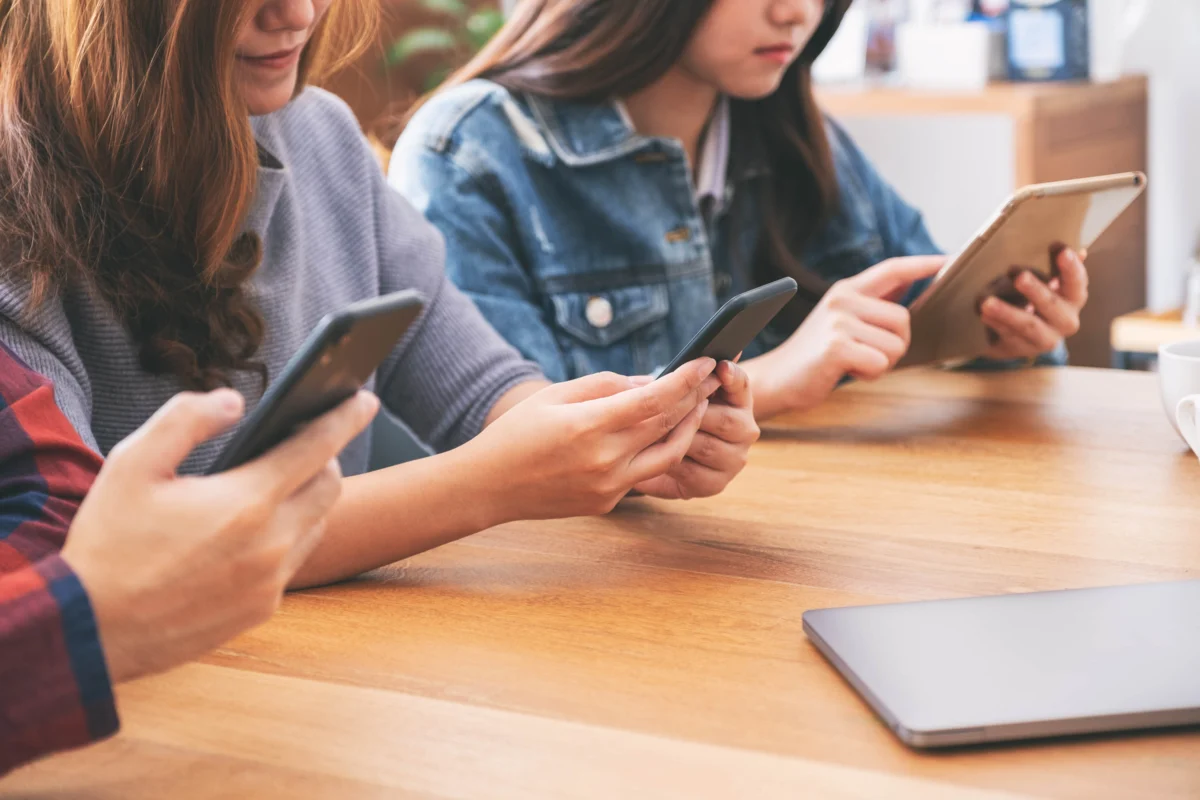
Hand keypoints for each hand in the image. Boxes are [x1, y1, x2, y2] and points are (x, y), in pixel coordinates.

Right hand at [62, 388, 378, 683]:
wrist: (89, 631)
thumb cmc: (108, 542)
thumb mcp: (133, 463)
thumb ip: (187, 419)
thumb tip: (234, 402)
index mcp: (246, 502)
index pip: (317, 447)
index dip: (345, 417)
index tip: (364, 398)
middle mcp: (272, 544)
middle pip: (330, 487)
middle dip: (323, 460)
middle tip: (301, 444)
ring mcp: (271, 581)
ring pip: (315, 526)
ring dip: (306, 500)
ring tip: (275, 484)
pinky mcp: (263, 609)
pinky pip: (294, 562)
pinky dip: (286, 537)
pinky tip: (254, 530)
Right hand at [462, 358, 717, 521]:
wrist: (489, 486)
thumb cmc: (516, 433)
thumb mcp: (554, 395)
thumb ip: (605, 386)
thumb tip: (649, 382)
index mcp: (590, 426)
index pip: (654, 399)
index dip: (685, 379)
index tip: (704, 362)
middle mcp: (605, 460)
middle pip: (667, 426)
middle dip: (694, 399)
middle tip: (711, 379)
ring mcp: (609, 486)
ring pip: (668, 456)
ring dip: (687, 429)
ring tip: (696, 407)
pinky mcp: (607, 503)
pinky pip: (644, 474)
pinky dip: (658, 451)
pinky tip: (662, 433)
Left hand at [635, 360, 758, 498]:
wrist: (665, 454)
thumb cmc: (674, 414)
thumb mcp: (680, 392)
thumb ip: (692, 376)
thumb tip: (712, 357)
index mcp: (740, 402)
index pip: (741, 385)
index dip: (732, 376)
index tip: (719, 367)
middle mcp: (745, 431)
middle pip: (724, 420)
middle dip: (690, 413)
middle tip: (660, 407)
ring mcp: (733, 460)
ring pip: (705, 446)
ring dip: (675, 438)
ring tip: (647, 431)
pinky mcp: (715, 484)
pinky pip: (690, 471)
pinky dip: (668, 462)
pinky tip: (649, 454)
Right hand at [746, 256, 944, 417]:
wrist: (775, 378)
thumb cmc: (814, 354)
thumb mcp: (841, 320)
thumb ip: (872, 303)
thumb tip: (906, 284)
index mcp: (846, 290)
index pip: (892, 270)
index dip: (923, 264)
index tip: (951, 259)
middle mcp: (842, 300)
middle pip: (904, 320)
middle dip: (894, 345)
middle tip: (865, 355)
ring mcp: (839, 322)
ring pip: (896, 345)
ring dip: (882, 363)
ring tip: (853, 363)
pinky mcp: (837, 347)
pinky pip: (880, 363)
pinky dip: (869, 374)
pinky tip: (847, 372)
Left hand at [980, 247, 1087, 359]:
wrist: (1022, 335)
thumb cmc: (1035, 299)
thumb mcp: (1046, 281)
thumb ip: (1057, 267)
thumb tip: (1079, 251)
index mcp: (1074, 299)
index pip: (1077, 282)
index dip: (1071, 266)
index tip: (1061, 250)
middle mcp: (1066, 321)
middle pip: (1052, 304)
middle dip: (1035, 290)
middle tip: (1019, 276)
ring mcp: (1046, 338)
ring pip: (1028, 325)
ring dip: (1007, 312)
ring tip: (987, 302)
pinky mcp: (1023, 348)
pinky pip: (1008, 335)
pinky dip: (996, 323)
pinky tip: (984, 314)